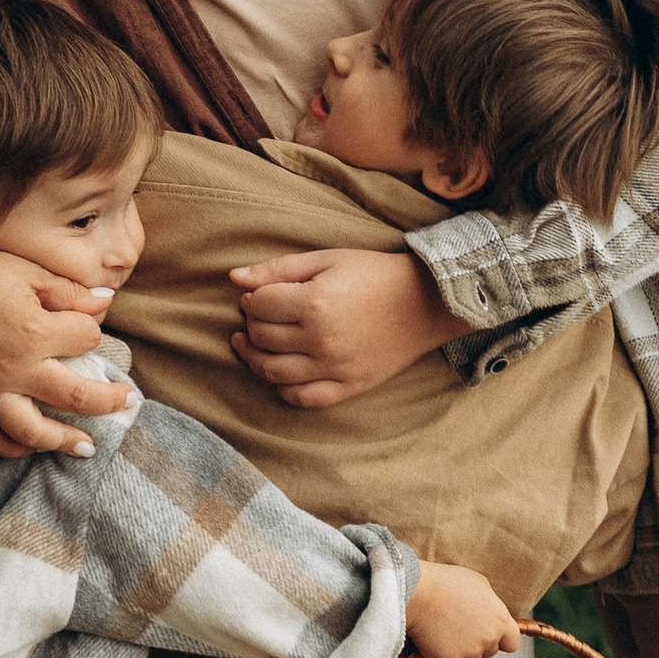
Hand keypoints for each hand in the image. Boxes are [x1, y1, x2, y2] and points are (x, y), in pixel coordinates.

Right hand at [0, 237, 114, 457]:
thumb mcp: (22, 271)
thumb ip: (68, 291)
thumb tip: (107, 298)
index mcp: (35, 332)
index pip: (86, 339)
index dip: (92, 331)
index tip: (86, 327)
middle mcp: (16, 370)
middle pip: (78, 396)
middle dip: (108, 400)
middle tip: (126, 402)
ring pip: (36, 433)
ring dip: (66, 442)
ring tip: (87, 447)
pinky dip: (14, 449)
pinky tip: (31, 447)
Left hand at [228, 247, 466, 407]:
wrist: (424, 302)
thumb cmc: (374, 274)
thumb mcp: (327, 259)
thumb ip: (279, 268)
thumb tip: (234, 277)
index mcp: (314, 302)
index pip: (259, 306)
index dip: (252, 298)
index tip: (257, 295)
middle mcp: (321, 339)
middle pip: (262, 337)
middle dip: (252, 324)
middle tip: (259, 315)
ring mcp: (334, 367)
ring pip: (273, 372)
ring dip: (254, 357)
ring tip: (253, 344)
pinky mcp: (348, 386)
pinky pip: (303, 398)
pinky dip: (283, 389)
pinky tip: (280, 372)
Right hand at [405, 562, 522, 657]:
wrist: (418, 592)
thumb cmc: (445, 582)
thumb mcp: (478, 583)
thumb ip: (490, 603)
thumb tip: (489, 612)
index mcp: (500, 619)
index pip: (512, 642)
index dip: (500, 640)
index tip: (488, 635)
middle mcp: (489, 638)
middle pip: (488, 652)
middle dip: (476, 644)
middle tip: (457, 628)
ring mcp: (471, 652)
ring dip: (460, 654)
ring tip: (443, 633)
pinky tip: (436, 648)